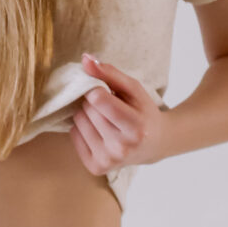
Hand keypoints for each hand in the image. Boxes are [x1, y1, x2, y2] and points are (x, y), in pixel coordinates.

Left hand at [68, 54, 165, 176]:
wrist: (155, 144)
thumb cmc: (143, 112)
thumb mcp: (133, 89)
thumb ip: (109, 72)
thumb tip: (84, 59)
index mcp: (135, 127)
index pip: (98, 99)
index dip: (97, 89)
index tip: (105, 90)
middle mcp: (122, 148)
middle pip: (87, 109)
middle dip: (93, 102)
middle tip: (108, 107)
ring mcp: (108, 160)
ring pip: (78, 121)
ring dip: (87, 114)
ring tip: (105, 119)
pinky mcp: (96, 167)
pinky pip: (73, 135)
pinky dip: (82, 128)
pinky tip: (99, 131)